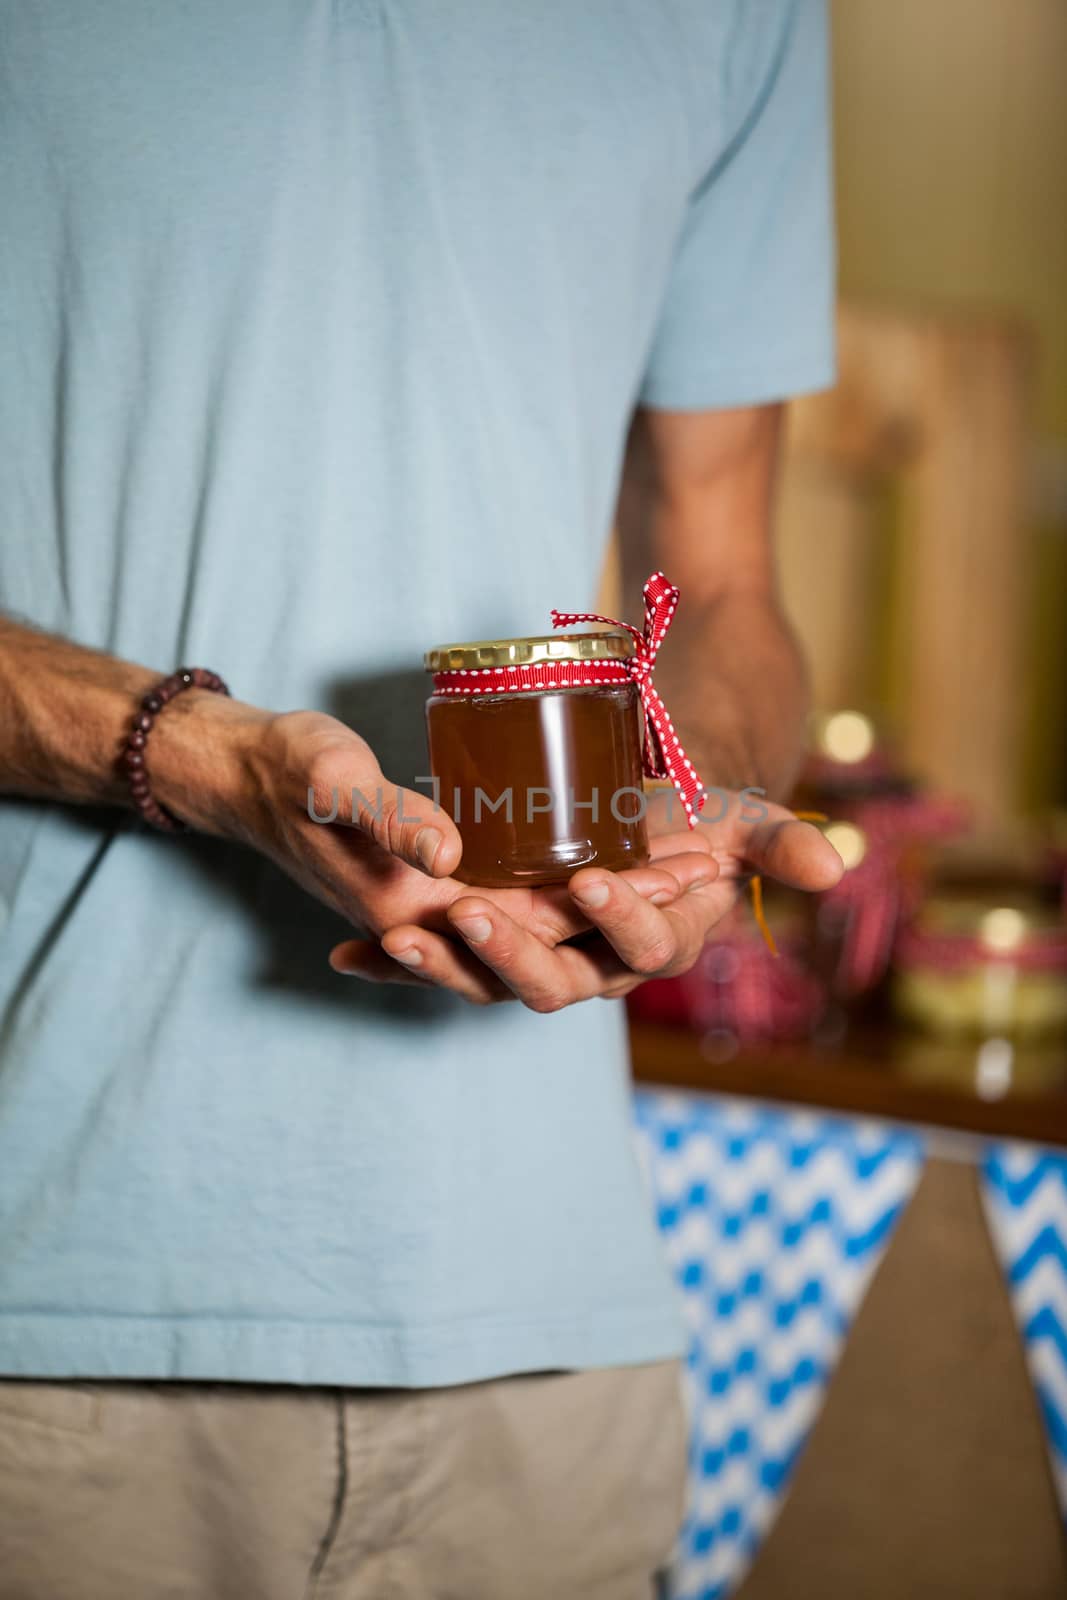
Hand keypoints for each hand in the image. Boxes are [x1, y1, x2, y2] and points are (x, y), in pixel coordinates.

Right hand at [177, 705, 704, 957]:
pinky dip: (575, 882)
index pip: (533, 927)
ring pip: (548, 918)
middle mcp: (439, 924)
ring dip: (614, 899)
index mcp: (414, 915)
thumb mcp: (333, 784)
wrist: (247, 773)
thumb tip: (450, 861)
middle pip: (557, 933)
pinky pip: (523, 892)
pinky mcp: (445, 878)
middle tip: (704, 868)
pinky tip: (623, 857)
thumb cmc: (289, 773)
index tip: (678, 873)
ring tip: (687, 866)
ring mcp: (443, 905)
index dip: (610, 906)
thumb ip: (387, 821)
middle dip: (632, 906)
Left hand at [330, 789, 842, 1009]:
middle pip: (554, 981)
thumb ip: (777, 839)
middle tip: (473, 913)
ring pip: (489, 979)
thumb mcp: (736, 815)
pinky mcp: (489, 941)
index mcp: (655, 942)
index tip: (595, 881)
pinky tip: (345, 957)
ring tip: (400, 937)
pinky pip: (442, 961)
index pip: (644, 947)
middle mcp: (593, 964)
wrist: (643, 808)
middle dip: (513, 955)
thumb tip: (834, 866)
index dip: (622, 921)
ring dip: (443, 966)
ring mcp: (536, 954)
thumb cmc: (692, 815)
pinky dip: (394, 963)